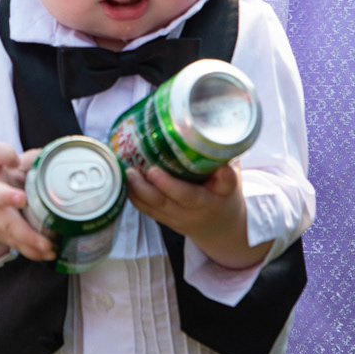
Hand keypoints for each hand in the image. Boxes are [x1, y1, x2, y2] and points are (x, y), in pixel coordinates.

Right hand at [0, 143, 54, 265]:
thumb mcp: (8, 166)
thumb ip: (30, 160)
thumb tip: (57, 157)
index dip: (2, 156)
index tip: (13, 158)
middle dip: (8, 197)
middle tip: (22, 199)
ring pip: (11, 227)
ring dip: (29, 237)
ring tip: (48, 243)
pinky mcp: (4, 235)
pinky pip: (19, 245)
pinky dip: (34, 251)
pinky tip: (49, 252)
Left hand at [126, 163, 264, 269]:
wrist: (217, 227)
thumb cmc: (221, 194)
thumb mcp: (229, 176)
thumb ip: (220, 158)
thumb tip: (207, 127)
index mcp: (221, 194)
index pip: (225, 185)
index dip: (224, 177)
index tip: (222, 168)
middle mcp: (200, 207)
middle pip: (183, 198)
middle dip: (164, 185)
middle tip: (150, 168)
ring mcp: (180, 217)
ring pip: (159, 206)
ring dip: (141, 190)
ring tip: (129, 172)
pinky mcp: (165, 220)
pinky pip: (147, 210)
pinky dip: (134, 196)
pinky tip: (125, 180)